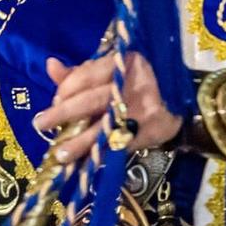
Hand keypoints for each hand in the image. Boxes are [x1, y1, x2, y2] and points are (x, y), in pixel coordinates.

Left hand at [33, 52, 181, 164]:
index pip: (88, 75)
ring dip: (79, 142)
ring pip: (104, 126)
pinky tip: (85, 163)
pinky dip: (100, 154)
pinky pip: (119, 144)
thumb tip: (50, 65)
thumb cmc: (141, 81)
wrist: (185, 99)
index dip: (66, 88)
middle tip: (40, 124)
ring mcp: (142, 110)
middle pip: (92, 100)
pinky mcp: (149, 132)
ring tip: (59, 153)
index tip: (54, 101)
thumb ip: (82, 71)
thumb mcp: (115, 69)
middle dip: (63, 114)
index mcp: (125, 62)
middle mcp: (133, 84)